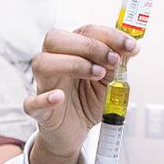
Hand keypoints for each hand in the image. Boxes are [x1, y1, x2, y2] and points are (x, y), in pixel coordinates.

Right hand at [25, 25, 138, 163]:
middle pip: (56, 39)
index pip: (85, 32)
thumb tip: (130, 48)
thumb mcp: (109, 81)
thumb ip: (117, 64)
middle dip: (88, 45)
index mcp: (71, 51)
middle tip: (112, 59)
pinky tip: (59, 97)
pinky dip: (44, 99)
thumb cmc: (87, 101)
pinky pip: (32, 102)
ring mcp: (44, 85)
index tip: (129, 46)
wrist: (74, 131)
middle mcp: (54, 62)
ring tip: (97, 74)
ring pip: (42, 63)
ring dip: (72, 64)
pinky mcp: (38, 109)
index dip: (109, 36)